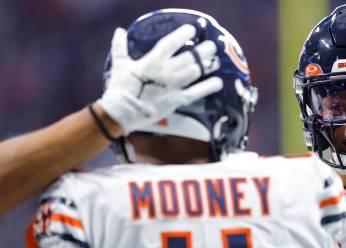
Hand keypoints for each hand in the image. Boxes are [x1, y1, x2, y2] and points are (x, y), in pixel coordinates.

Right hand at [98, 25, 222, 135]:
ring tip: (215, 61)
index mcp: (153, 60)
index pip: (172, 42)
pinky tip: (218, 83)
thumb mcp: (119, 65)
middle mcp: (166, 71)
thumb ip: (120, 47)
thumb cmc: (120, 88)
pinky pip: (196, 93)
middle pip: (190, 57)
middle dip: (203, 50)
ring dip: (207, 65)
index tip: (192, 30)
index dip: (184, 34)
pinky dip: (208, 87)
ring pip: (195, 72)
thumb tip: (119, 31)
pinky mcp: (176, 100)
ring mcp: (173, 85)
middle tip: (211, 46)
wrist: (122, 112)